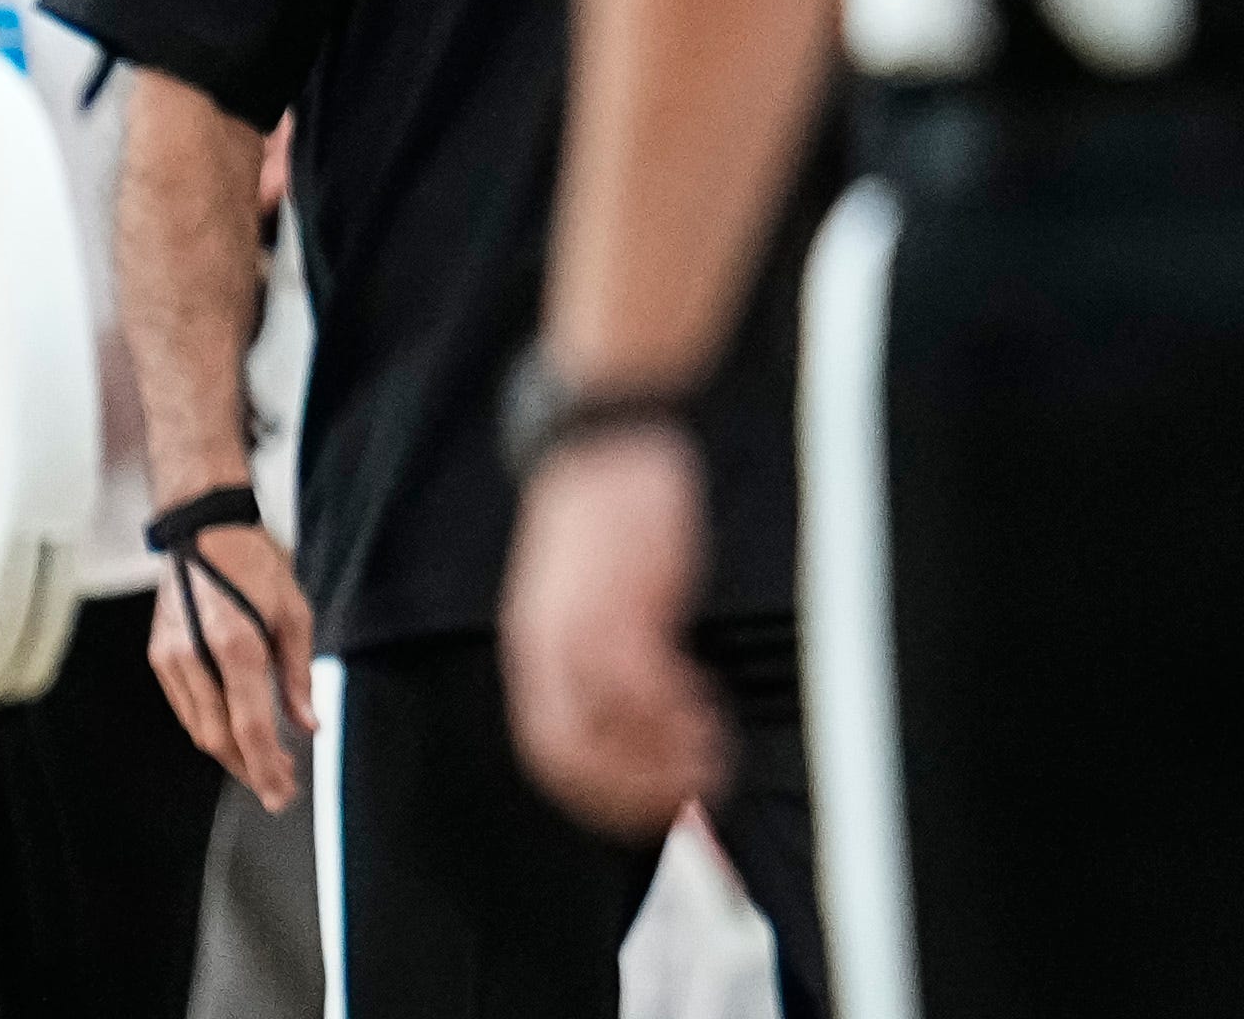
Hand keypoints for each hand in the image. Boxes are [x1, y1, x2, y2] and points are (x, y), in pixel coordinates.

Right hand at [149, 518, 315, 810]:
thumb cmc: (256, 564)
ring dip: (231, 753)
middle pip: (219, 737)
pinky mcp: (160, 656)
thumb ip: (298, 675)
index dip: (266, 767)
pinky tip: (236, 733)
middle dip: (249, 768)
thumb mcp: (294, 612)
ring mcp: (171, 659)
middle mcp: (195, 657)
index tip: (283, 793)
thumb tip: (307, 725)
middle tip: (280, 785)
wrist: (203, 530)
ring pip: (199, 728)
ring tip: (264, 764)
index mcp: (235, 644)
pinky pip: (187, 708)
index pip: (249, 726)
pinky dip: (212, 727)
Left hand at [501, 428, 721, 836]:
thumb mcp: (583, 588)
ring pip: (611, 728)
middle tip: (681, 798)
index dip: (597, 789)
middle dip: (629, 790)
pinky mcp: (625, 604)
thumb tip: (631, 700)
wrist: (604, 439)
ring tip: (709, 758)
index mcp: (534, 648)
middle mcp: (548, 650)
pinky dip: (676, 713)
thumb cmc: (603, 511)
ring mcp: (583, 630)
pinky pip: (644, 684)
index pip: (551, 749)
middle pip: (571, 755)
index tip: (642, 803)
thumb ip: (595, 645)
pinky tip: (709, 711)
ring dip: (663, 758)